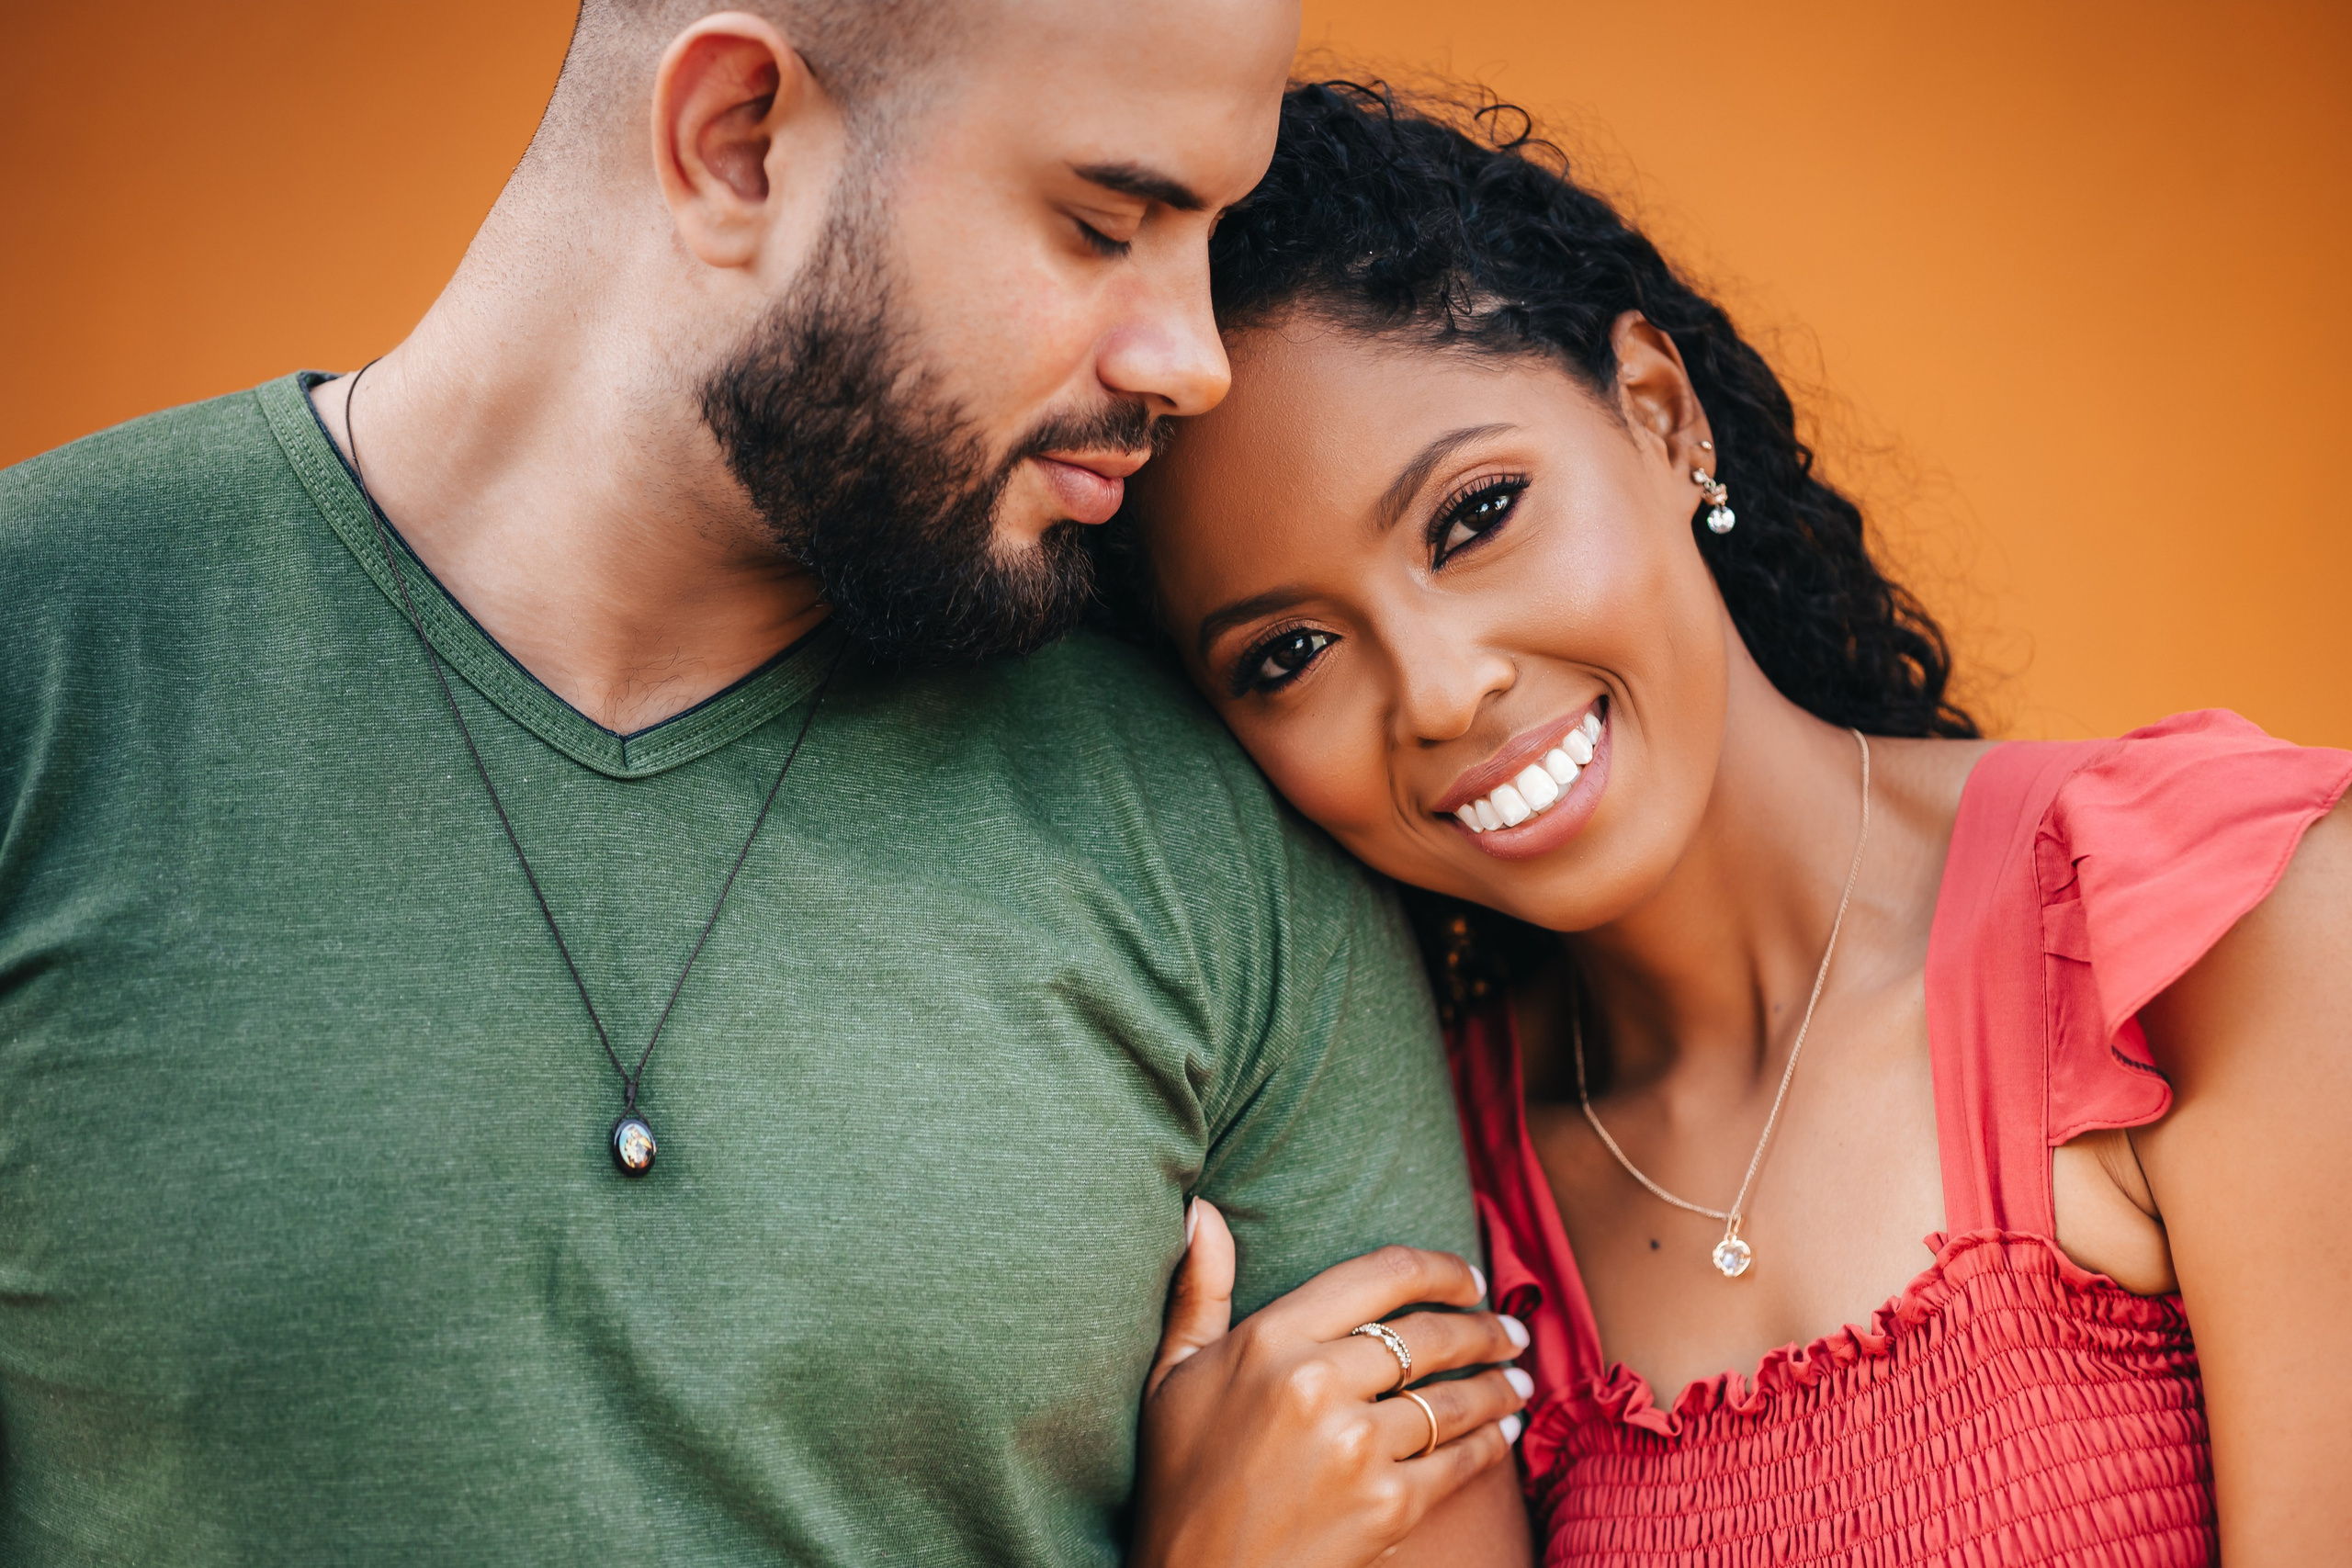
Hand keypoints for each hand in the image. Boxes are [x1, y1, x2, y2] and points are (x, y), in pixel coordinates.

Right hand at [1131, 1201, 1531, 1567]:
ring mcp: (1357, 1446)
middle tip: (1511, 1330)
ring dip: (1499, 1385)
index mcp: (1271, 1340)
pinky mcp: (1387, 1505)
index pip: (1380, 1276)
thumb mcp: (1173, 1376)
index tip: (1469, 1277)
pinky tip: (1505, 1432)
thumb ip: (1200, 1290)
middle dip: (1483, 1329)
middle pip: (1430, 1335)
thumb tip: (1203, 1211)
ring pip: (1453, 1399)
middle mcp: (1319, 1383)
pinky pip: (1458, 1461)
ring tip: (1519, 1378)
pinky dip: (1491, 1443)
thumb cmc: (1179, 1479)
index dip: (1439, 1269)